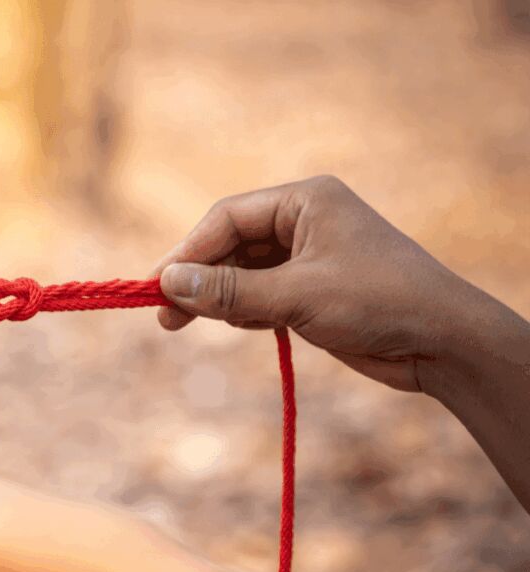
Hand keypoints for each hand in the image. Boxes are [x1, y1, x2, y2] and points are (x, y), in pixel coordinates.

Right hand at [152, 175, 487, 391]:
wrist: (443, 343)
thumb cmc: (378, 302)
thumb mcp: (297, 296)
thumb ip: (230, 291)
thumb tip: (167, 281)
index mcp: (304, 200)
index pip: (227, 219)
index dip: (187, 253)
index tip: (156, 286)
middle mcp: (303, 221)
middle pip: (229, 244)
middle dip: (199, 280)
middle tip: (165, 316)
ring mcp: (307, 256)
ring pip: (241, 272)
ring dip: (219, 299)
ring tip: (191, 324)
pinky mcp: (310, 290)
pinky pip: (259, 294)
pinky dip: (244, 312)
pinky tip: (239, 326)